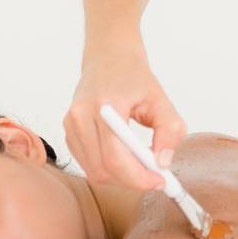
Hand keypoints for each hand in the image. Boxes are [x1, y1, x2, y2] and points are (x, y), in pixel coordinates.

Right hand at [65, 35, 187, 191]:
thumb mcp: (160, 99)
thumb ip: (169, 131)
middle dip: (131, 180)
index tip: (160, 181)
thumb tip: (163, 163)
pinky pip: (88, 163)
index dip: (138, 177)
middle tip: (154, 176)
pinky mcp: (68, 132)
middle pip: (102, 170)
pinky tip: (125, 156)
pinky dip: (108, 168)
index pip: (115, 158)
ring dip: (120, 176)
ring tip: (141, 163)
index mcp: (104, 106)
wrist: (109, 57)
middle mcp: (80, 117)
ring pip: (94, 171)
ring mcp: (70, 125)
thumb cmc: (134, 77)